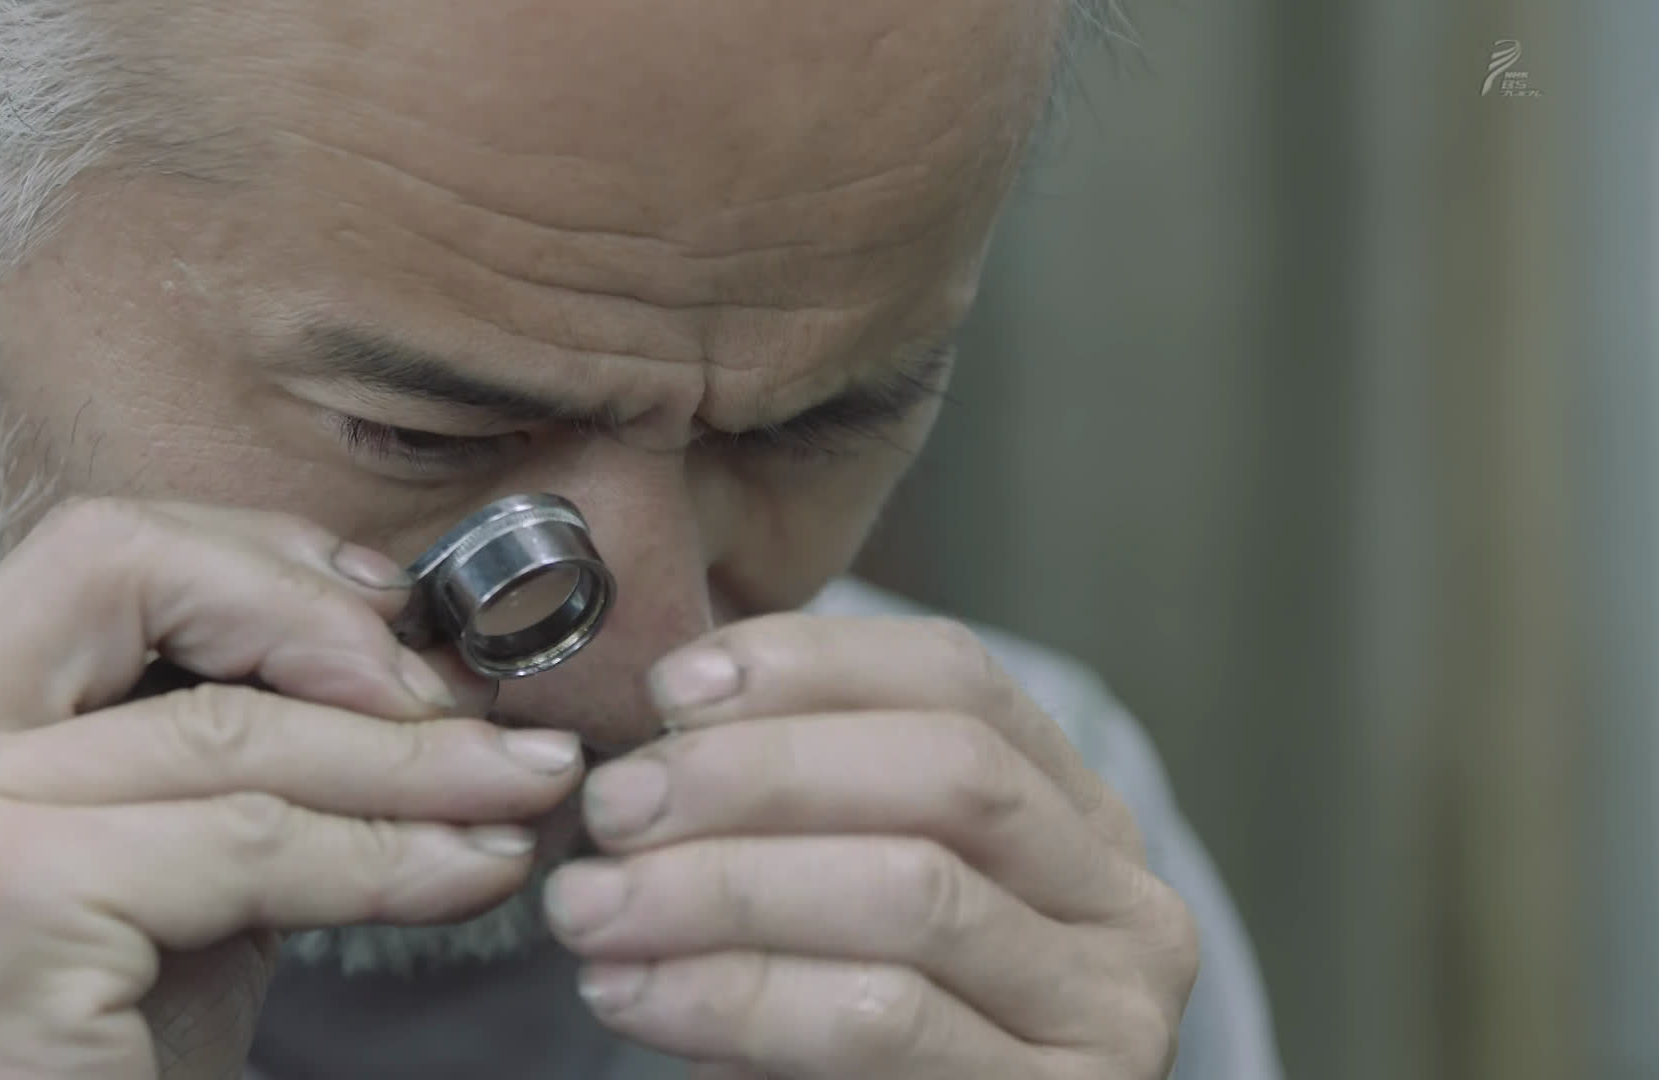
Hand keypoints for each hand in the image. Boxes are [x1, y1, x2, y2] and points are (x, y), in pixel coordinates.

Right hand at [0, 499, 585, 1079]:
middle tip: (466, 705)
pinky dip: (385, 856)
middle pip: (133, 574)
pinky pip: (250, 843)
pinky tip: (471, 867)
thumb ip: (238, 772)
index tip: (390, 622)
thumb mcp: (158, 877)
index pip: (100, 557)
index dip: (263, 566)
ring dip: (410, 758)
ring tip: (523, 786)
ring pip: (227, 727)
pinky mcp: (2, 906)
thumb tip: (415, 688)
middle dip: (327, 624)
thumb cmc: (78, 1063)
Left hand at [543, 615, 1197, 1078]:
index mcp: (1075, 811)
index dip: (808, 663)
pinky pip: (882, 1021)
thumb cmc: (856, 1033)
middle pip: (948, 772)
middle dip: (757, 773)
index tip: (670, 691)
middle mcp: (1123, 901)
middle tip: (615, 806)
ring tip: (597, 907)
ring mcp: (1108, 1011)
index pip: (956, 678)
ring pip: (913, 892)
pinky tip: (642, 996)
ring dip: (725, 888)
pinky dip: (739, 997)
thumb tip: (669, 723)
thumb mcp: (845, 896)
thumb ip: (798, 809)